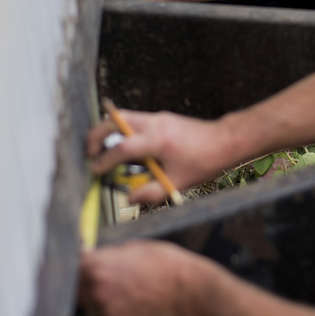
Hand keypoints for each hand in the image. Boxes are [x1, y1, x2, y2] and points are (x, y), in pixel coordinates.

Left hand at [78, 241, 200, 315]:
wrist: (185, 289)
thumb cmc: (163, 262)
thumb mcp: (132, 247)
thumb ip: (107, 254)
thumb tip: (92, 256)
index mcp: (97, 266)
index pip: (72, 267)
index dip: (77, 265)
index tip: (82, 265)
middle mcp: (96, 290)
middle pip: (77, 289)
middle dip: (85, 283)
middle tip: (103, 279)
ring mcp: (106, 311)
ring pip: (92, 305)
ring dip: (99, 299)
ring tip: (123, 291)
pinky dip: (115, 312)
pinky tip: (132, 303)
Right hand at [87, 109, 231, 201]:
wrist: (224, 141)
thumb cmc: (204, 161)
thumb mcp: (177, 183)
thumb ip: (150, 193)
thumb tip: (129, 199)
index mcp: (158, 141)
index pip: (122, 148)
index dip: (104, 161)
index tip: (96, 170)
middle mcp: (155, 123)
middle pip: (114, 120)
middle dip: (96, 135)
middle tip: (90, 153)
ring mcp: (157, 117)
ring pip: (122, 116)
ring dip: (108, 131)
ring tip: (104, 152)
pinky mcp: (161, 118)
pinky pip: (134, 120)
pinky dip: (123, 131)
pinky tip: (127, 150)